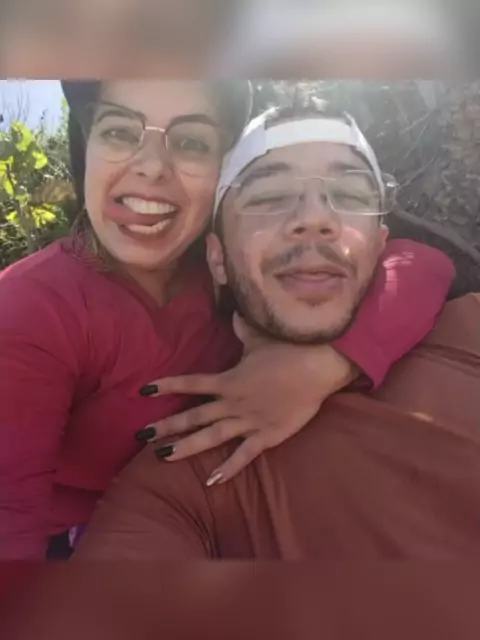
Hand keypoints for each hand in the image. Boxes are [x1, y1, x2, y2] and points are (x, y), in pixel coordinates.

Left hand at [137, 315, 358, 484]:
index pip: (192, 383)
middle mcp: (233, 402)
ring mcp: (248, 421)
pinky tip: (212, 481)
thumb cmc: (289, 349)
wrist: (316, 367)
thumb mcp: (260, 337)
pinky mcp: (267, 436)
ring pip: (211, 437)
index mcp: (229, 379)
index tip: (145, 390)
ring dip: (186, 447)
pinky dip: (229, 469)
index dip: (168, 386)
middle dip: (167, 426)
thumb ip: (242, 329)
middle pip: (194, 416)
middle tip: (142, 435)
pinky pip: (244, 455)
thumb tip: (234, 314)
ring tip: (163, 457)